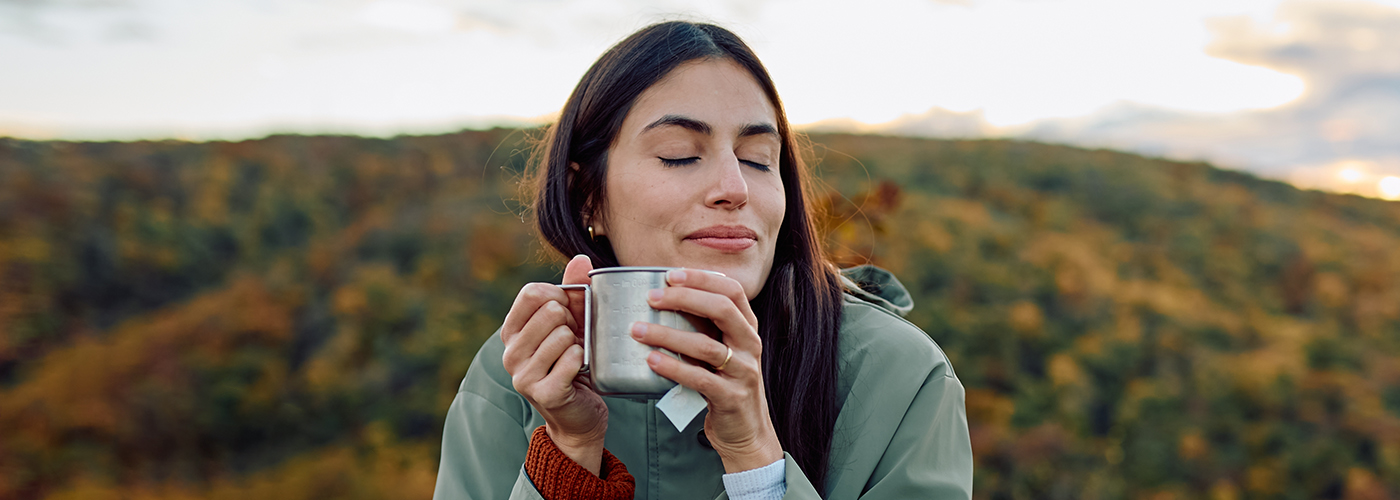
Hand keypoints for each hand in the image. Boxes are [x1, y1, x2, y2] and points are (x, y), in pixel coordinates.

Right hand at [501, 255, 608, 474]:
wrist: (578, 415)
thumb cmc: (573, 363)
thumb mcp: (572, 323)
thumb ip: (573, 291)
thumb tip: (582, 259)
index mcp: (512, 332)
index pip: (531, 294)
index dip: (558, 297)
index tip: (567, 315)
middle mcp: (510, 353)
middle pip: (550, 312)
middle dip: (573, 323)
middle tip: (574, 342)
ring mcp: (523, 375)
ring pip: (562, 335)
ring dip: (579, 344)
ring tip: (576, 358)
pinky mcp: (542, 392)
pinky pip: (571, 358)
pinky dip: (582, 361)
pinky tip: (579, 373)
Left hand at [630, 269, 783, 472]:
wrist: (746, 431)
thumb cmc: (724, 384)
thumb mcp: (720, 350)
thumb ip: (702, 328)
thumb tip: (663, 299)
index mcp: (747, 328)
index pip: (731, 290)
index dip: (702, 277)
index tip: (670, 274)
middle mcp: (750, 345)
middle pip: (722, 309)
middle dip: (685, 297)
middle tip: (651, 297)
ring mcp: (744, 372)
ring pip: (706, 346)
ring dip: (668, 334)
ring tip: (638, 330)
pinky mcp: (731, 398)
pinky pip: (700, 379)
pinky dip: (674, 368)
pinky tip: (652, 360)